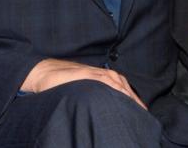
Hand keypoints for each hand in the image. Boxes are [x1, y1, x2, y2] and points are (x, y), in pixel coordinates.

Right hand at [21, 58, 146, 109]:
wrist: (44, 72)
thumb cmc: (62, 82)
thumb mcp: (81, 89)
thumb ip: (93, 94)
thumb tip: (101, 111)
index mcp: (102, 77)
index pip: (123, 88)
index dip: (133, 100)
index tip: (141, 113)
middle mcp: (102, 74)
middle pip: (124, 86)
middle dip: (134, 100)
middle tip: (143, 114)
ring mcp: (95, 73)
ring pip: (118, 83)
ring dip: (128, 95)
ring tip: (137, 108)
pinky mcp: (87, 74)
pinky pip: (105, 81)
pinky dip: (115, 88)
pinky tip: (120, 96)